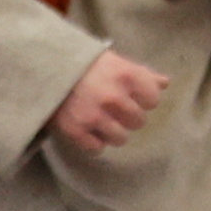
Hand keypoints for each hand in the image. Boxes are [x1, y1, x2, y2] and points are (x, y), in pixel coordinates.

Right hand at [51, 47, 168, 153]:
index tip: (132, 96)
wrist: (45, 69)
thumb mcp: (114, 61)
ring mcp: (95, 116)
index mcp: (127, 75)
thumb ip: (141, 74)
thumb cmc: (84, 64)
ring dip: (112, 131)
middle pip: (138, 122)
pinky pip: (97, 149)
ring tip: (100, 119)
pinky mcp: (76, 132)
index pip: (153, 100)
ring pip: (121, 138)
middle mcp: (114, 97)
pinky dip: (93, 142)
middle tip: (113, 108)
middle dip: (127, 116)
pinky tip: (87, 129)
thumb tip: (165, 83)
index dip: (143, 99)